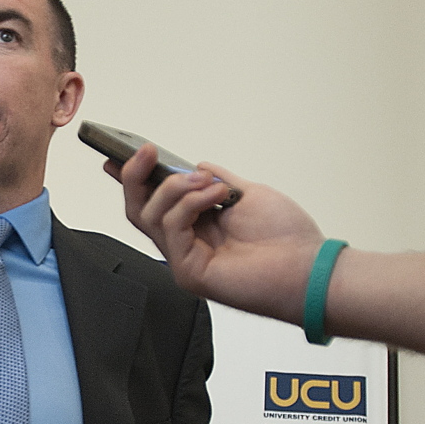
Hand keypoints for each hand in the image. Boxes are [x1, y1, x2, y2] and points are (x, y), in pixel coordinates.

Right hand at [105, 143, 324, 324]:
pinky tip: (217, 196)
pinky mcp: (188, 271)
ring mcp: (183, 259)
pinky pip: (172, 229)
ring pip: (150, 216)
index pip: (153, 202)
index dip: (132, 181)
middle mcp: (184, 244)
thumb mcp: (246, 193)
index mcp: (196, 226)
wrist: (307, 269)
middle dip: (135, 177)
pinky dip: (190, 204)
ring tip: (209, 181)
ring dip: (176, 188)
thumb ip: (216, 180)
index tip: (116, 156)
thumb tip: (193, 165)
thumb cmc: (286, 239)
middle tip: (146, 152)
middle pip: (139, 210)